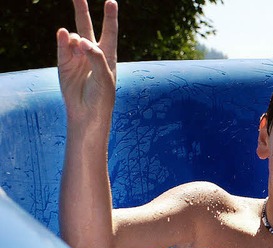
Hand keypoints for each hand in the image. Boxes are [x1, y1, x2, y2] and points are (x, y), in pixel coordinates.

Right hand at [56, 0, 117, 121]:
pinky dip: (63, 40)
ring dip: (75, 37)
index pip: (110, 32)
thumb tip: (81, 40)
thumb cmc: (102, 97)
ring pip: (73, 37)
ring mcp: (77, 57)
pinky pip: (62, 46)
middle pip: (87, 26)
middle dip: (82, 10)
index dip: (110, 17)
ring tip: (78, 45)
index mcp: (108, 55)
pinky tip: (64, 34)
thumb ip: (96, 57)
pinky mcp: (64, 63)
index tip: (111, 2)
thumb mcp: (105, 77)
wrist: (87, 113)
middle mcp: (92, 53)